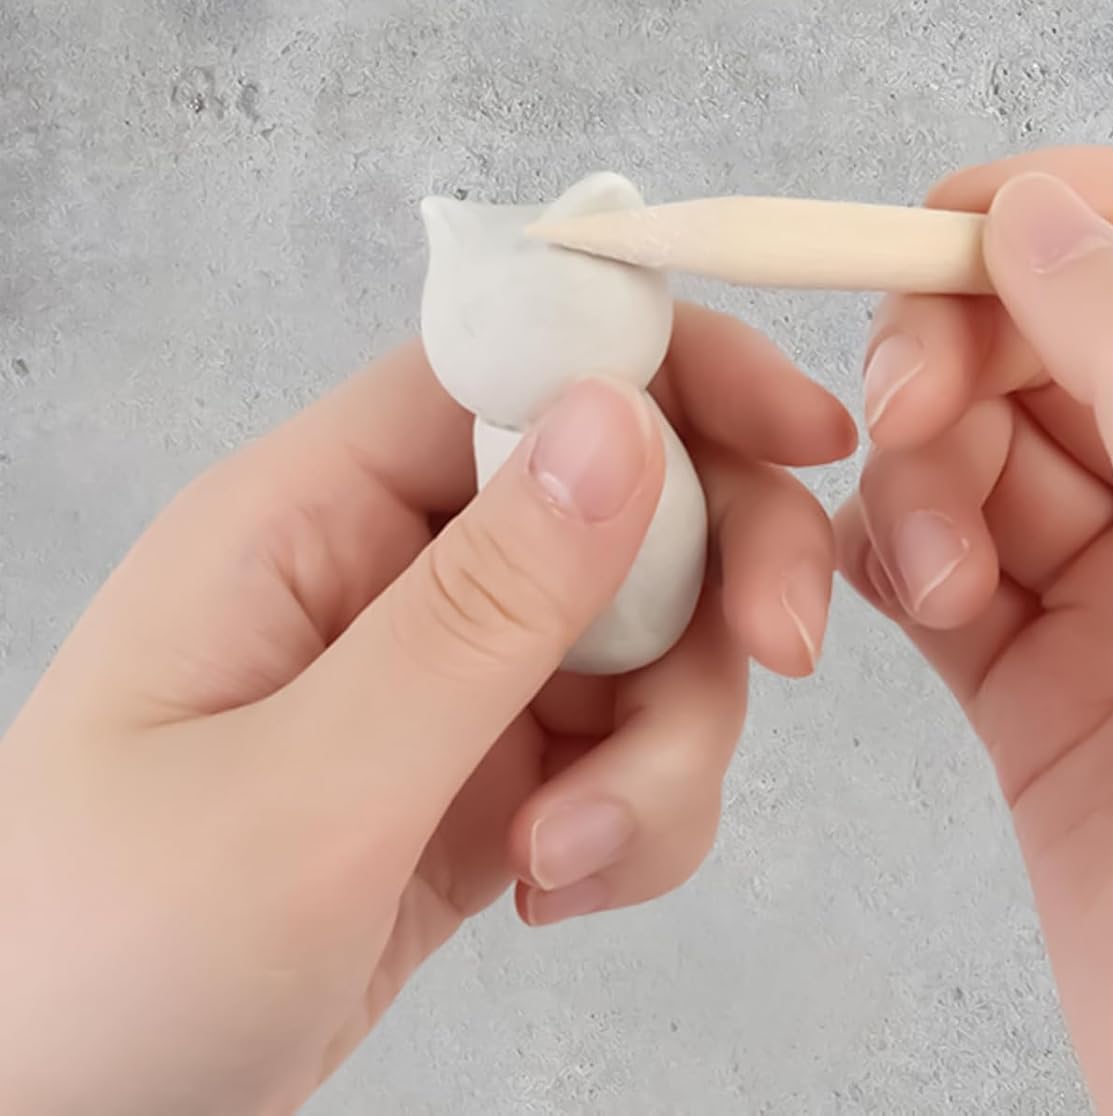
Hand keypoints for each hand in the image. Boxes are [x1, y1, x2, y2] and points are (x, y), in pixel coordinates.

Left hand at [0, 304, 853, 1115]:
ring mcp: (447, 676)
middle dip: (719, 579)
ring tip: (578, 865)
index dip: (671, 367)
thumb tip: (623, 416)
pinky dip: (637, 817)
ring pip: (647, 641)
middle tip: (780, 658)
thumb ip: (480, 607)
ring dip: (666, 748)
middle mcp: (394, 569)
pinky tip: (562, 893)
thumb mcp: (304, 791)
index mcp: (317, 509)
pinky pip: (624, 749)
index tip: (807, 438)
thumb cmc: (91, 964)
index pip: (518, 361)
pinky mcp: (487, 776)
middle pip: (624, 499)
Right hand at [835, 148, 1112, 1115]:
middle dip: (959, 346)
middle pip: (1058, 331)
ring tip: (934, 580)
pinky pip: (932, 558)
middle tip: (901, 413)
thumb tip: (1038, 212)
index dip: (1073, 207)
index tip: (951, 233)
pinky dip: (890, 555)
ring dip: (919, 475)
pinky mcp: (1039, 682)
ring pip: (978, 444)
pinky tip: (904, 602)